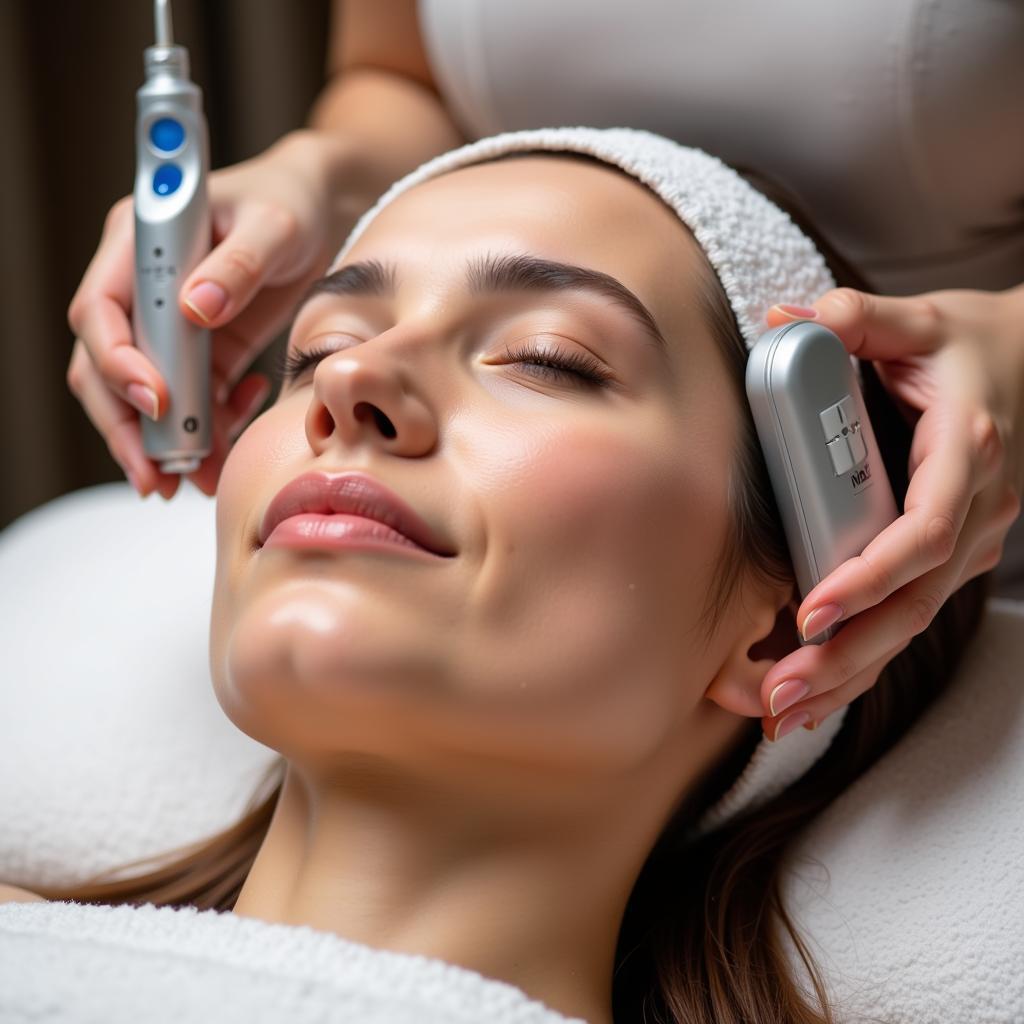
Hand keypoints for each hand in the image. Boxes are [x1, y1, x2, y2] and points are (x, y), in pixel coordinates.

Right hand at [66, 129, 356, 499]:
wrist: (319, 211)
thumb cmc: (288, 201)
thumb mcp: (273, 224)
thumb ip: (239, 264)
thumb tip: (196, 308)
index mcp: (138, 245)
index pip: (100, 311)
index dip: (117, 362)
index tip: (156, 401)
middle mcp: (142, 289)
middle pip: (104, 366)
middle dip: (125, 426)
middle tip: (154, 478)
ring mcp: (170, 324)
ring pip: (144, 395)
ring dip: (163, 443)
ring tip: (196, 481)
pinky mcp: (203, 350)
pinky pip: (190, 401)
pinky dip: (204, 430)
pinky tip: (231, 440)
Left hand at [758, 285, 1023, 740]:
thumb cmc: (976, 345)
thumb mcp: (923, 318)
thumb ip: (857, 316)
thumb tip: (785, 319)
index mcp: (968, 454)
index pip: (925, 532)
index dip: (872, 576)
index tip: (813, 610)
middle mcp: (977, 511)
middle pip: (914, 604)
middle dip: (848, 656)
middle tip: (780, 694)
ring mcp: (970, 542)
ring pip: (910, 624)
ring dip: (849, 674)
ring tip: (783, 712)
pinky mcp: (951, 557)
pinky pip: (907, 616)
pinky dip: (864, 658)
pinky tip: (817, 693)